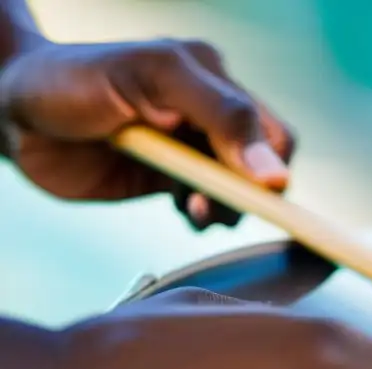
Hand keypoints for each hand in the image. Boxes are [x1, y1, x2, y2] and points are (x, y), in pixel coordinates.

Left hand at [0, 38, 292, 228]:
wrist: (12, 113)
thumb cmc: (73, 78)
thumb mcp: (155, 79)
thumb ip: (222, 115)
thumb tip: (276, 175)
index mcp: (213, 78)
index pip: (274, 133)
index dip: (271, 169)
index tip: (257, 196)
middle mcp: (208, 115)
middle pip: (264, 168)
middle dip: (245, 194)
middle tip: (205, 202)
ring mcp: (189, 150)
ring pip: (240, 194)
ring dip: (224, 209)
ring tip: (189, 208)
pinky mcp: (169, 180)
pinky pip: (210, 208)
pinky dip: (203, 217)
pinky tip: (179, 210)